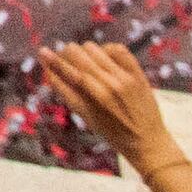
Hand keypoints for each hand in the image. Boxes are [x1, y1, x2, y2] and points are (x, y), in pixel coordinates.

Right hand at [41, 38, 186, 171]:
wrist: (148, 142)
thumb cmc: (113, 133)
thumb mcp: (87, 118)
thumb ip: (68, 94)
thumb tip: (50, 72)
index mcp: (93, 100)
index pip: (67, 72)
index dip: (53, 60)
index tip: (43, 51)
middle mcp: (108, 87)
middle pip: (78, 55)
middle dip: (67, 53)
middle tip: (66, 57)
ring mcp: (124, 79)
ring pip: (94, 49)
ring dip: (85, 51)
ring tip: (87, 60)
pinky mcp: (138, 74)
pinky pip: (117, 49)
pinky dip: (107, 49)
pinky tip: (104, 57)